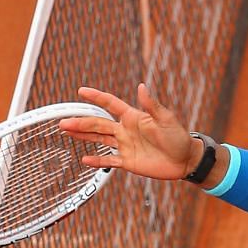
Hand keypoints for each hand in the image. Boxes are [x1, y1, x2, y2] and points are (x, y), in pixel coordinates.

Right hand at [59, 83, 199, 180]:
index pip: (110, 104)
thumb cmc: (178, 137)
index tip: (81, 91)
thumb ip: (151, 106)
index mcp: (133, 117)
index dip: (96, 97)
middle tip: (63, 121)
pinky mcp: (127, 161)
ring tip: (66, 132)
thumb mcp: (166, 120)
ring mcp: (124, 145)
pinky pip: (109, 161)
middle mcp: (125, 130)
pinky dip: (97, 160)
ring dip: (83, 136)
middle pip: (98, 123)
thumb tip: (141, 87)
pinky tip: (84, 159)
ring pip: (99, 139)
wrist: (184, 160)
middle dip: (81, 122)